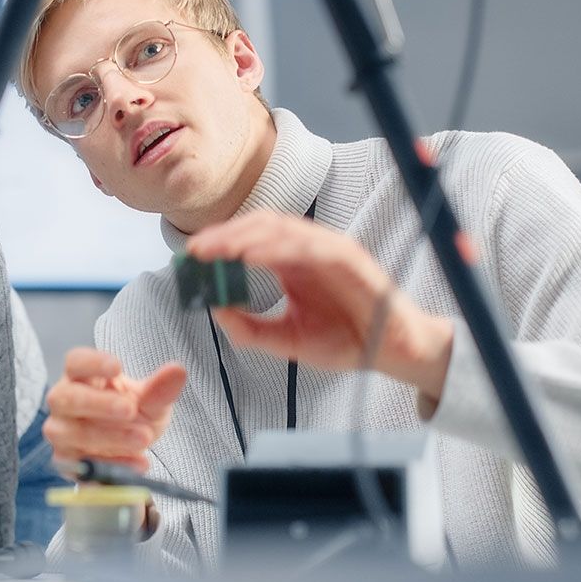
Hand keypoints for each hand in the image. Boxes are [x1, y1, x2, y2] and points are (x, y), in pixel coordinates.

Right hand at [43, 348, 186, 472]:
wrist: (129, 449)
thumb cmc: (132, 414)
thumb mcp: (152, 401)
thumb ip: (160, 388)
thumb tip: (177, 370)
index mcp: (81, 377)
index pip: (75, 362)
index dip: (92, 363)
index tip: (117, 367)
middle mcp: (64, 402)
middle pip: (65, 397)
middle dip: (98, 404)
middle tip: (130, 409)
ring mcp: (62, 432)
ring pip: (71, 432)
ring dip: (108, 436)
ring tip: (142, 438)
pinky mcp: (67, 461)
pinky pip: (84, 463)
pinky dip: (114, 464)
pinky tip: (138, 462)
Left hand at [186, 211, 455, 400]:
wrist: (390, 354)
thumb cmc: (345, 341)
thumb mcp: (286, 340)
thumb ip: (250, 329)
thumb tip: (214, 311)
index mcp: (292, 263)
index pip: (251, 238)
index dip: (220, 241)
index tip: (190, 254)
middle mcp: (309, 250)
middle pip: (261, 227)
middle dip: (226, 235)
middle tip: (196, 249)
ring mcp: (330, 251)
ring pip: (284, 230)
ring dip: (248, 236)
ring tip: (219, 249)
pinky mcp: (351, 260)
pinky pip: (313, 247)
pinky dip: (283, 247)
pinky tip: (255, 256)